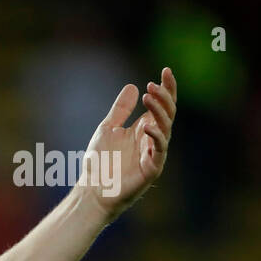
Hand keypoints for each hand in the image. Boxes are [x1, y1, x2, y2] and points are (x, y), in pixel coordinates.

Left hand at [77, 67, 176, 221]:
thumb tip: (133, 86)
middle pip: (167, 113)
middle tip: (153, 85)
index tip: (165, 70)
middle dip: (163, 97)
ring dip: (159, 111)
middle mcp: (152, 139)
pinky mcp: (152, 168)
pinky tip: (148, 126)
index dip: (167, 88)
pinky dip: (155, 136)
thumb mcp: (108, 129)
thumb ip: (121, 110)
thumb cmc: (100, 162)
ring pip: (165, 128)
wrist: (93, 190)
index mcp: (144, 128)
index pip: (162, 105)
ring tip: (149, 97)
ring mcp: (154, 153)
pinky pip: (159, 150)